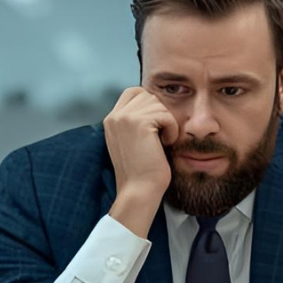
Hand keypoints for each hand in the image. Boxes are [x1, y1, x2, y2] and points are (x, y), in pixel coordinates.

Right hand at [103, 87, 179, 232]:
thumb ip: (136, 120)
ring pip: (157, 103)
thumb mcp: (132, 140)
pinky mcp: (139, 123)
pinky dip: (171, 129)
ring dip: (166, 121)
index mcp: (111, 120)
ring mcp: (125, 118)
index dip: (149, 104)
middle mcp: (114, 116)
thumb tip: (155, 102)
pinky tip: (165, 144)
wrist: (139, 190)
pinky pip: (165, 115)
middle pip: (147, 95)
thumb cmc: (142, 170)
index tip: (156, 126)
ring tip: (161, 141)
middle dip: (160, 113)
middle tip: (160, 136)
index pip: (133, 92)